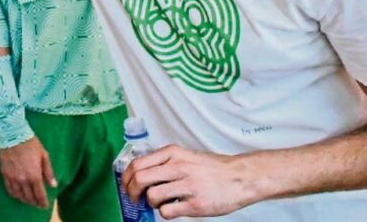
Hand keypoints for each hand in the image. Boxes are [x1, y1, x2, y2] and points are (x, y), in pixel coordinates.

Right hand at [0, 137, 56, 208]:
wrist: (13, 135)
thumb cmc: (31, 144)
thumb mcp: (44, 156)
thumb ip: (49, 172)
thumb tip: (53, 185)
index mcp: (35, 175)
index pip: (40, 195)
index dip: (43, 202)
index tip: (45, 205)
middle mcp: (23, 180)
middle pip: (30, 197)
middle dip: (35, 202)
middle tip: (38, 204)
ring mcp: (13, 178)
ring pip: (19, 196)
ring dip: (25, 200)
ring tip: (29, 201)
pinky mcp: (5, 174)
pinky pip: (10, 189)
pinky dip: (15, 195)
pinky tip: (18, 195)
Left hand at [122, 145, 255, 219]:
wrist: (239, 177)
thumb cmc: (212, 169)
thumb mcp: (185, 156)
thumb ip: (165, 162)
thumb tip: (141, 174)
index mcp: (173, 153)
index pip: (138, 163)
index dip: (127, 177)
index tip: (126, 185)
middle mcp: (178, 167)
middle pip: (140, 179)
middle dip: (132, 192)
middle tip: (135, 198)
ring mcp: (187, 185)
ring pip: (152, 196)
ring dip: (151, 203)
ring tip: (161, 202)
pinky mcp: (195, 204)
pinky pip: (167, 211)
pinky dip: (165, 213)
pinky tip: (173, 208)